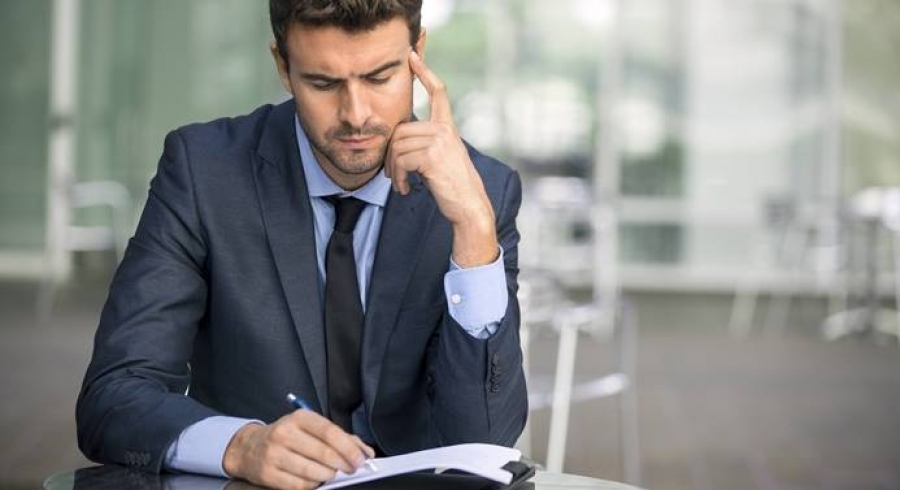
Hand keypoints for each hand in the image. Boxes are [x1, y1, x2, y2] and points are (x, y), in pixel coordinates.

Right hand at [223, 411, 374, 489]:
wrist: (250, 447)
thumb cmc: (288, 436)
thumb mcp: (310, 428)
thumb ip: (340, 437)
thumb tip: (365, 452)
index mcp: (299, 418)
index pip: (329, 432)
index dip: (349, 448)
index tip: (361, 458)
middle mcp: (285, 433)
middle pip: (323, 453)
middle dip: (343, 464)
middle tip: (352, 469)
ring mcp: (274, 454)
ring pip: (313, 472)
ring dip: (328, 475)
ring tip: (332, 473)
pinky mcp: (268, 474)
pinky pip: (299, 485)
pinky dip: (313, 485)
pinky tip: (315, 479)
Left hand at [386, 50, 498, 266]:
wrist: (468, 206)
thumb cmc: (452, 186)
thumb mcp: (441, 158)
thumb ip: (425, 143)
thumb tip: (397, 140)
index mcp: (448, 127)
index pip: (438, 92)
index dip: (425, 72)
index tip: (413, 56)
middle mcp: (445, 129)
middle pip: (400, 130)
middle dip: (391, 156)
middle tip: (394, 176)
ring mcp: (439, 141)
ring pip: (397, 147)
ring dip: (393, 171)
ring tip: (401, 184)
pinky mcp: (431, 156)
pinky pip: (400, 161)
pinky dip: (399, 179)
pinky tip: (407, 190)